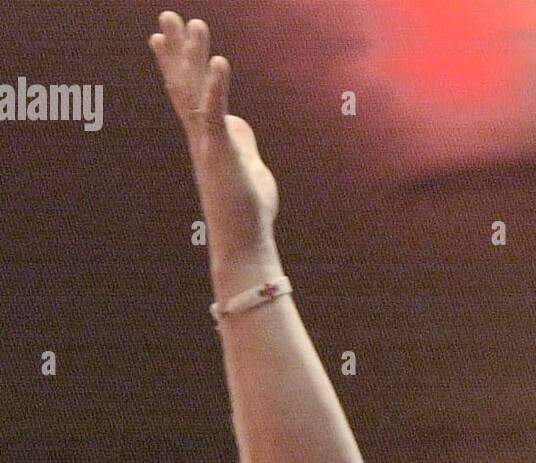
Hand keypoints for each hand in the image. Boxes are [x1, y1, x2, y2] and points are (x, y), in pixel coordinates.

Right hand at [149, 12, 278, 267]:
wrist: (242, 241)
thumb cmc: (247, 210)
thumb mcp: (248, 166)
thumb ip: (242, 141)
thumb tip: (238, 121)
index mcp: (208, 138)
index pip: (190, 94)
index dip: (177, 65)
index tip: (162, 39)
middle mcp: (201, 136)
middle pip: (185, 84)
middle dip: (177, 49)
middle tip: (167, 15)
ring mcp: (209, 142)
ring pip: (197, 91)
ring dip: (194, 56)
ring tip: (191, 22)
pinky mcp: (221, 151)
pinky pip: (218, 113)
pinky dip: (219, 87)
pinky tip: (221, 62)